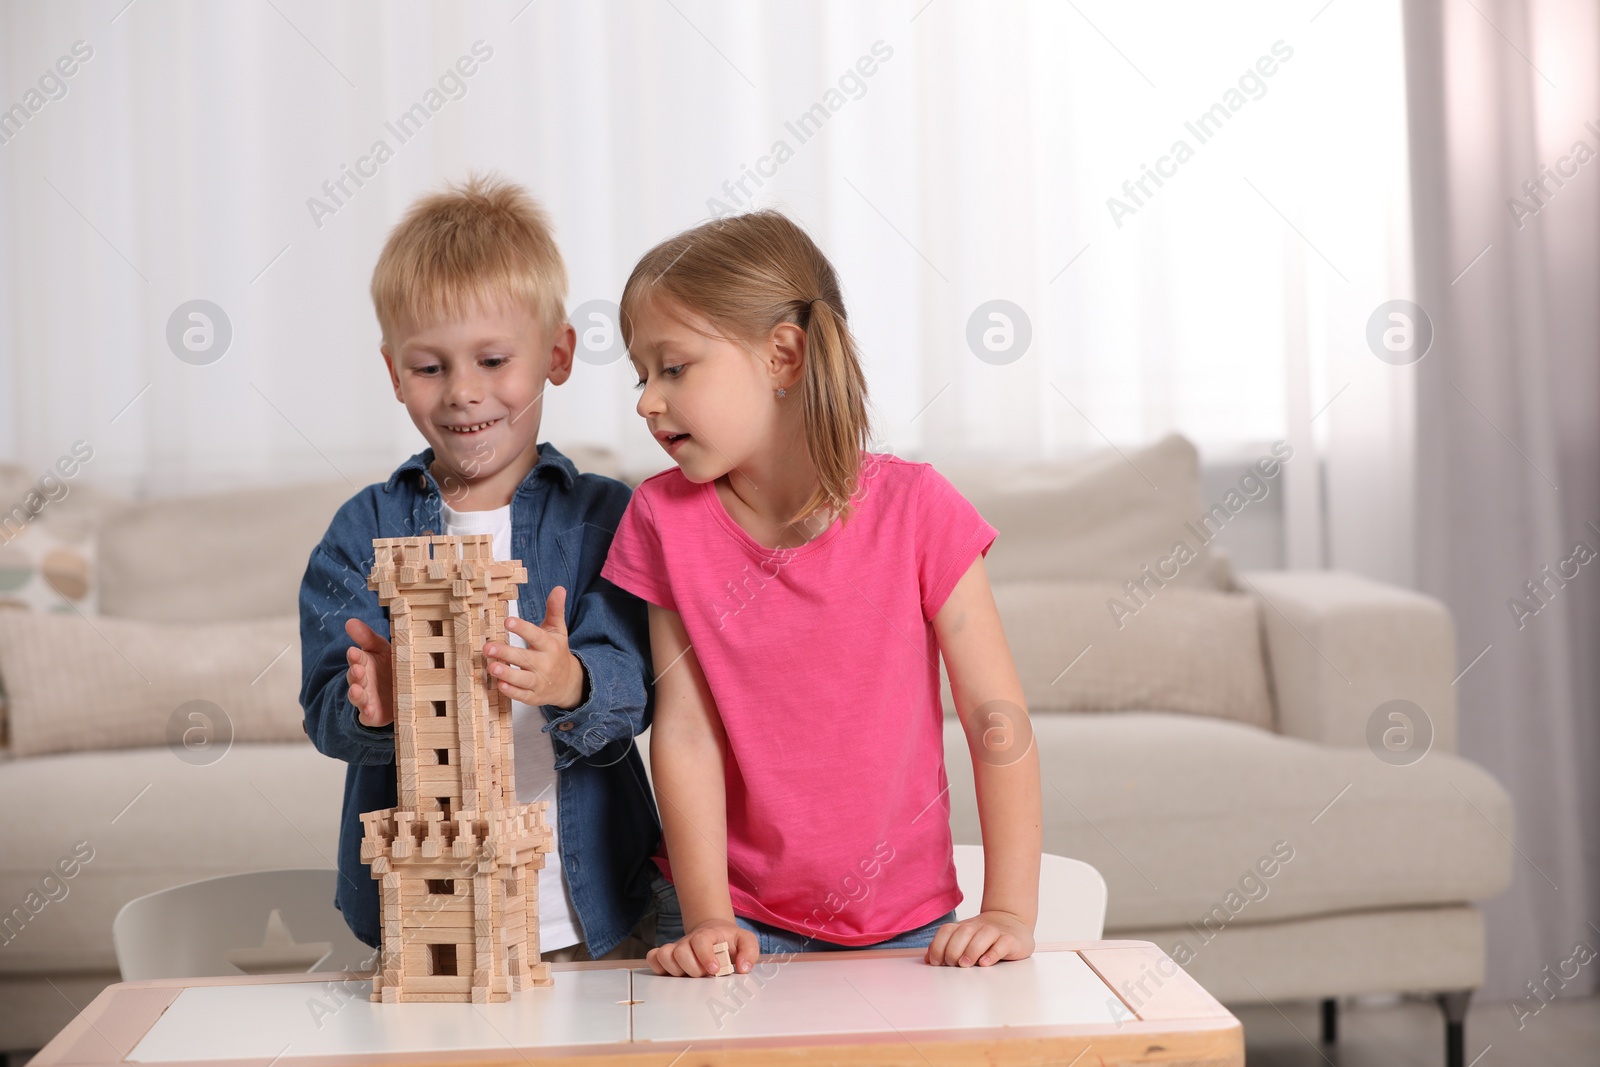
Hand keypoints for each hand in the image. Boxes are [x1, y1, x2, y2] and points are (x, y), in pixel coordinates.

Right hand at [344, 618, 393, 727]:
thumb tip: (350, 621)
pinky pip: (367, 715)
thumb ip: (367, 637)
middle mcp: (363, 681)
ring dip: (356, 693)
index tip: (353, 651)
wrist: (400, 692)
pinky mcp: (373, 714)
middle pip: (355, 677)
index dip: (355, 656)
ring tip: (356, 690)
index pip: (357, 658)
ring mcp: (367, 698)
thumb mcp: (381, 649)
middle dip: (355, 673)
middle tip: (358, 669)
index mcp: (365, 663)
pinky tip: (368, 710)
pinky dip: (366, 713)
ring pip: (358, 696)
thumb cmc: (390, 666)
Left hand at [483, 586, 584, 708]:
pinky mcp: (534, 696)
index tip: (507, 621)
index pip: (536, 636)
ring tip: (491, 666)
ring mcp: (540, 681)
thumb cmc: (556, 652)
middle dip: (506, 653)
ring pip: (523, 678)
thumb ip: (555, 610)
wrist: (569, 683)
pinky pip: (523, 695)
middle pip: (525, 658)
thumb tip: (559, 588)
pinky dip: (512, 692)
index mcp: (550, 645)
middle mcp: (545, 664)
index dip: (522, 629)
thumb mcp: (558, 630)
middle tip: (488, 647)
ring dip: (507, 673)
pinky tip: (500, 685)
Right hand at [646, 919, 758, 977]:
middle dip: (693, 968)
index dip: (705, 956)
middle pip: (680, 952)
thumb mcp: (745, 941)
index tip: (714, 970)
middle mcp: (689, 941)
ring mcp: (677, 948)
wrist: (716, 934)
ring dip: (675, 970)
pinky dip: (658, 967)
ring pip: (664, 955)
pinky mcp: (668, 957)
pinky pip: (653, 958)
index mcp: (708, 935)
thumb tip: (742, 968)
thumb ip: (749, 952)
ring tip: (689, 976)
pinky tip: (672, 974)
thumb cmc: (730, 941)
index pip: (701, 941)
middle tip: (704, 975)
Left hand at [924, 911, 1034, 967]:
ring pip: (983, 935)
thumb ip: (946, 948)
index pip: (946, 930)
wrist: (1012, 922)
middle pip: (963, 932)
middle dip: (953, 949)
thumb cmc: (983, 937)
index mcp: (963, 927)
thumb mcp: (964, 940)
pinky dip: (992, 953)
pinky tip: (985, 963)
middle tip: (953, 964)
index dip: (938, 946)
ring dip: (971, 950)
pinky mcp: (1011, 940)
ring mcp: (996, 932)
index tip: (936, 962)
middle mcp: (978, 927)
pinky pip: (1002, 944)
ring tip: (965, 964)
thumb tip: (928, 960)